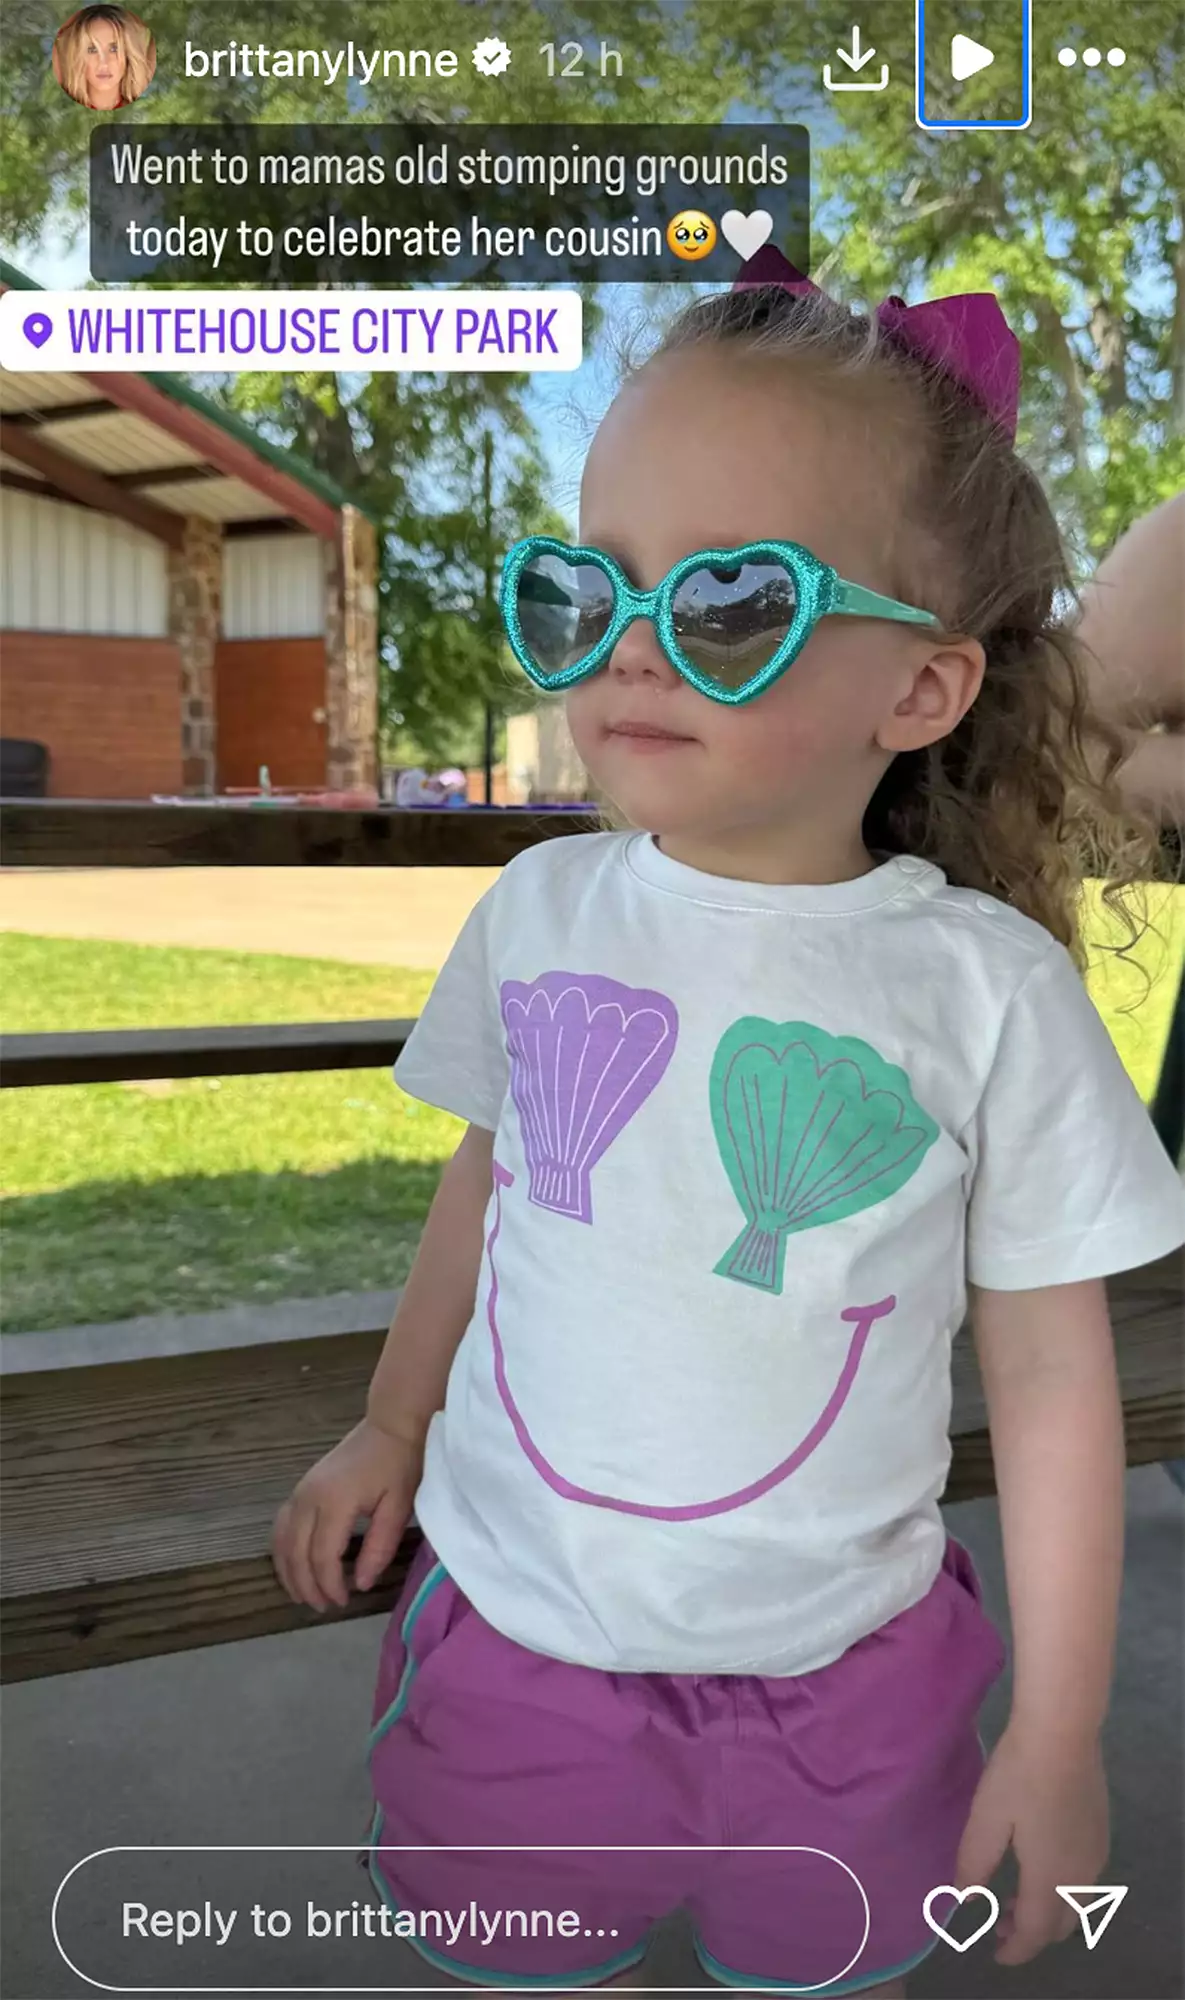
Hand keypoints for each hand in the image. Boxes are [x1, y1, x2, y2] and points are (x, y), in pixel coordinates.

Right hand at [272, 1417, 419, 1612]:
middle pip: (296, 1553)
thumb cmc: (400, 1465)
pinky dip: (283, 1551)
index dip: (329, 1585)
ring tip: (306, 1595)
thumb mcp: (399, 1507)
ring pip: (281, 1541)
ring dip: (289, 1572)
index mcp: (334, 1502)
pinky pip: (281, 1526)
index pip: (321, 1557)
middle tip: (325, 1607)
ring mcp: (300, 1491)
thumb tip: (361, 1583)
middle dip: (307, 1586)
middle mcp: (308, 1497)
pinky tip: (294, 1565)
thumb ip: (379, 1547)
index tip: (344, 1602)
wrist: (390, 1426)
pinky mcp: (300, 1488)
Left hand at [955, 1723, 1108, 1963]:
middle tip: (1001, 1925)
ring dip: (1048, 1911)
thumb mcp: (985, 1820)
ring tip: (1016, 1898)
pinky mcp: (1101, 1833)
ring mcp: (1096, 1854)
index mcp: (1051, 1879)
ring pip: (1076, 1905)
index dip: (1016, 1950)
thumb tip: (965, 1898)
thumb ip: (974, 1864)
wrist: (1063, 1731)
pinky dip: (1062, 1890)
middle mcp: (1081, 1876)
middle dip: (1032, 1933)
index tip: (995, 1954)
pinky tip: (1040, 1866)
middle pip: (1061, 1925)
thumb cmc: (1019, 1775)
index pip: (1036, 1933)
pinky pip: (1084, 1880)